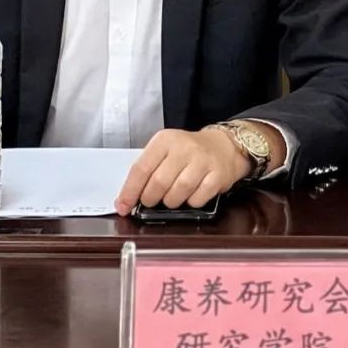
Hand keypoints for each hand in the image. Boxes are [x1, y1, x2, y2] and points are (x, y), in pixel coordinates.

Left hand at [115, 127, 250, 215]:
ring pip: (176, 194)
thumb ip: (147, 171)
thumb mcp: (165, 151)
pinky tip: (192, 194)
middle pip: (158, 184)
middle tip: (152, 200)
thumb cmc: (189, 152)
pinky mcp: (217, 175)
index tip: (123, 207)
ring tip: (173, 196)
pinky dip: (191, 203)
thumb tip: (125, 200)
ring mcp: (202, 161)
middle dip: (150, 199)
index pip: (141, 168)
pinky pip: (196, 200)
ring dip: (171, 202)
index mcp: (165, 140)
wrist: (223, 145)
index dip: (129, 192)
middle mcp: (184, 147)